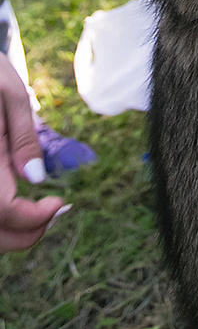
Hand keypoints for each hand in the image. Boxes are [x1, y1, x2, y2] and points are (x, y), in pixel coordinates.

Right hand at [0, 53, 67, 250]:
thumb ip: (23, 139)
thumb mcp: (10, 95)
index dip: (33, 218)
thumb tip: (36, 180)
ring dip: (10, 231)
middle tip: (54, 213)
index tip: (61, 203)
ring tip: (39, 212)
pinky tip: (18, 204)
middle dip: (25, 234)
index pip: (3, 211)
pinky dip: (1, 218)